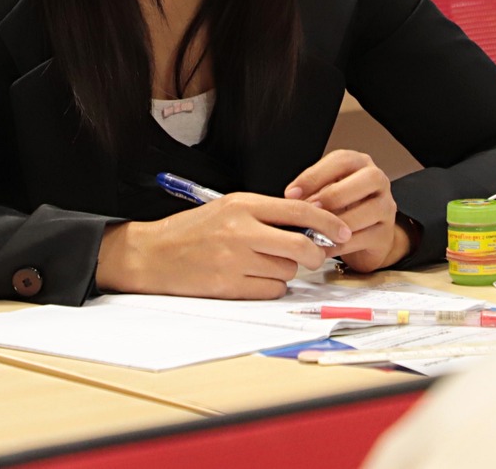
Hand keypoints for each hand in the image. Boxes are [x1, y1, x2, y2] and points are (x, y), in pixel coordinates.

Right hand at [95, 193, 352, 298]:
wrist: (152, 255)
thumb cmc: (192, 231)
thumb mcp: (228, 209)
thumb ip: (266, 214)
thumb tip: (310, 226)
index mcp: (243, 204)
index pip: (300, 212)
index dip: (328, 223)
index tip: (343, 232)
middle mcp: (241, 230)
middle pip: (302, 246)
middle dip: (315, 255)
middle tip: (313, 256)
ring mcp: (235, 260)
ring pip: (287, 271)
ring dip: (285, 271)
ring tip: (262, 264)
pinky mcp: (229, 286)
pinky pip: (270, 290)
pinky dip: (270, 288)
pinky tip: (252, 279)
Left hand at [286, 150, 407, 272]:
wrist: (365, 239)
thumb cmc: (343, 209)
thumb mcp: (327, 193)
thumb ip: (313, 191)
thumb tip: (292, 198)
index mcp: (360, 165)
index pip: (342, 160)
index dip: (315, 175)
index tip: (291, 193)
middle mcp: (378, 182)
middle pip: (367, 179)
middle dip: (334, 194)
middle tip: (310, 208)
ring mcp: (386, 208)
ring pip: (370, 209)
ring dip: (338, 221)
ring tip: (316, 230)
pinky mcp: (385, 235)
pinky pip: (366, 237)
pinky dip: (341, 244)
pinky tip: (323, 248)